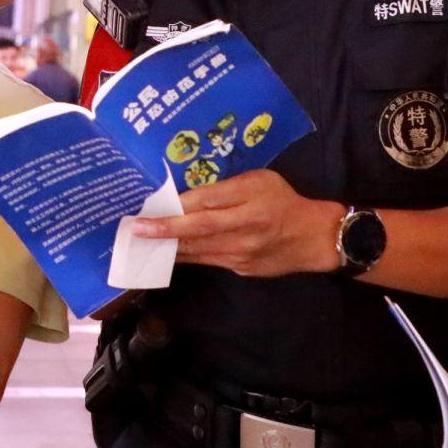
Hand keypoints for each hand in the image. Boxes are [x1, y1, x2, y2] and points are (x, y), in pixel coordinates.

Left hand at [128, 169, 342, 277]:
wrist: (313, 238)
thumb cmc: (283, 200)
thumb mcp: (261, 180)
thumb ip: (227, 187)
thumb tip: (188, 194)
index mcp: (252, 199)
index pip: (209, 201)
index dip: (179, 204)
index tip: (151, 205)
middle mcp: (245, 227)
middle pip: (199, 228)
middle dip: (164, 230)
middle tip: (135, 229)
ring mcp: (241, 252)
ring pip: (198, 249)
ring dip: (167, 246)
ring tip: (140, 242)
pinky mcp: (239, 268)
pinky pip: (206, 260)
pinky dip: (184, 257)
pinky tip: (164, 253)